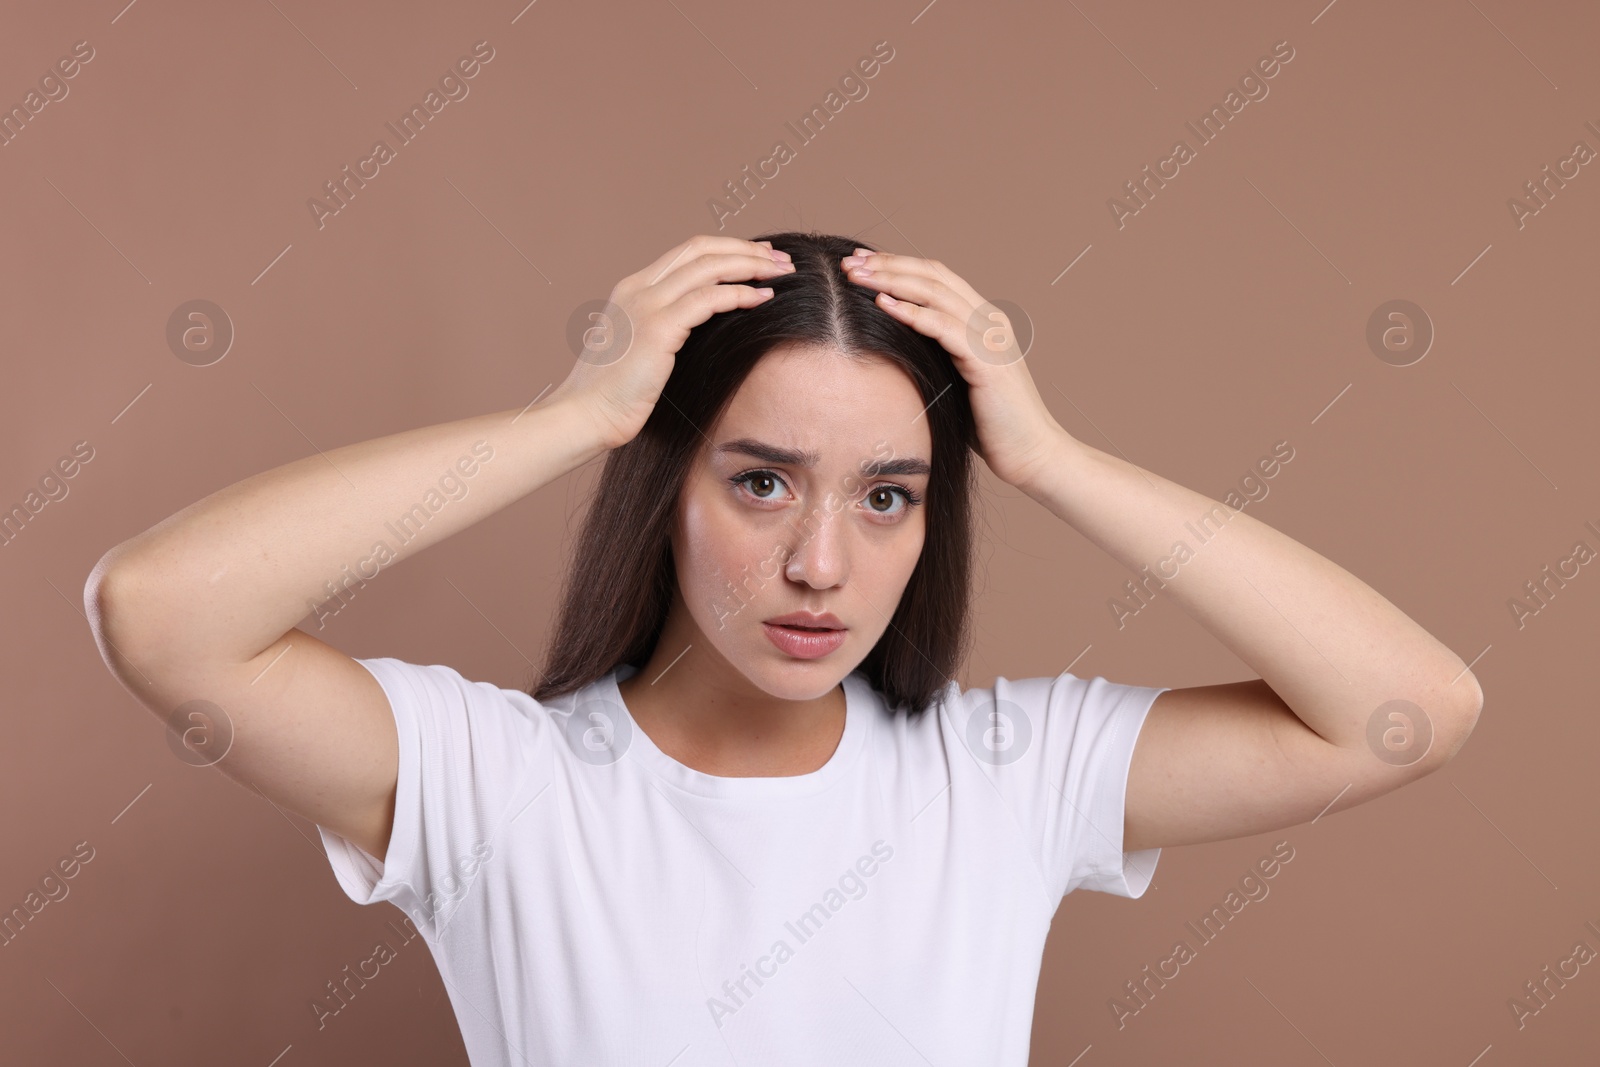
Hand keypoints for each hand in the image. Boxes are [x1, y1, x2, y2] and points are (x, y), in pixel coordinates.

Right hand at [549, 234, 795, 449]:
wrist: (585, 415)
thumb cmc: (613, 395)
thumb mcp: (640, 351)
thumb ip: (665, 330)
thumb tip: (700, 327)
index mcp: (632, 289)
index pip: (687, 252)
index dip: (727, 249)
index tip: (758, 256)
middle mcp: (638, 288)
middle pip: (701, 249)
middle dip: (745, 249)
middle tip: (780, 258)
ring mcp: (646, 304)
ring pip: (709, 267)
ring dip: (752, 266)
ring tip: (783, 273)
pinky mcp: (658, 328)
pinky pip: (709, 299)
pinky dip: (741, 293)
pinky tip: (764, 298)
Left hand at [839, 247, 1065, 490]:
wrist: (1030, 453)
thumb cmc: (989, 425)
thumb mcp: (955, 381)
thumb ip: (935, 356)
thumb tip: (892, 348)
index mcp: (981, 321)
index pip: (936, 278)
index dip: (897, 264)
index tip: (859, 262)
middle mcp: (988, 320)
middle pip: (933, 276)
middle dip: (888, 264)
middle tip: (849, 261)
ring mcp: (990, 338)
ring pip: (936, 294)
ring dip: (892, 281)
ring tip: (856, 276)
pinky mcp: (988, 362)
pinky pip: (945, 327)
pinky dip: (912, 313)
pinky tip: (883, 304)